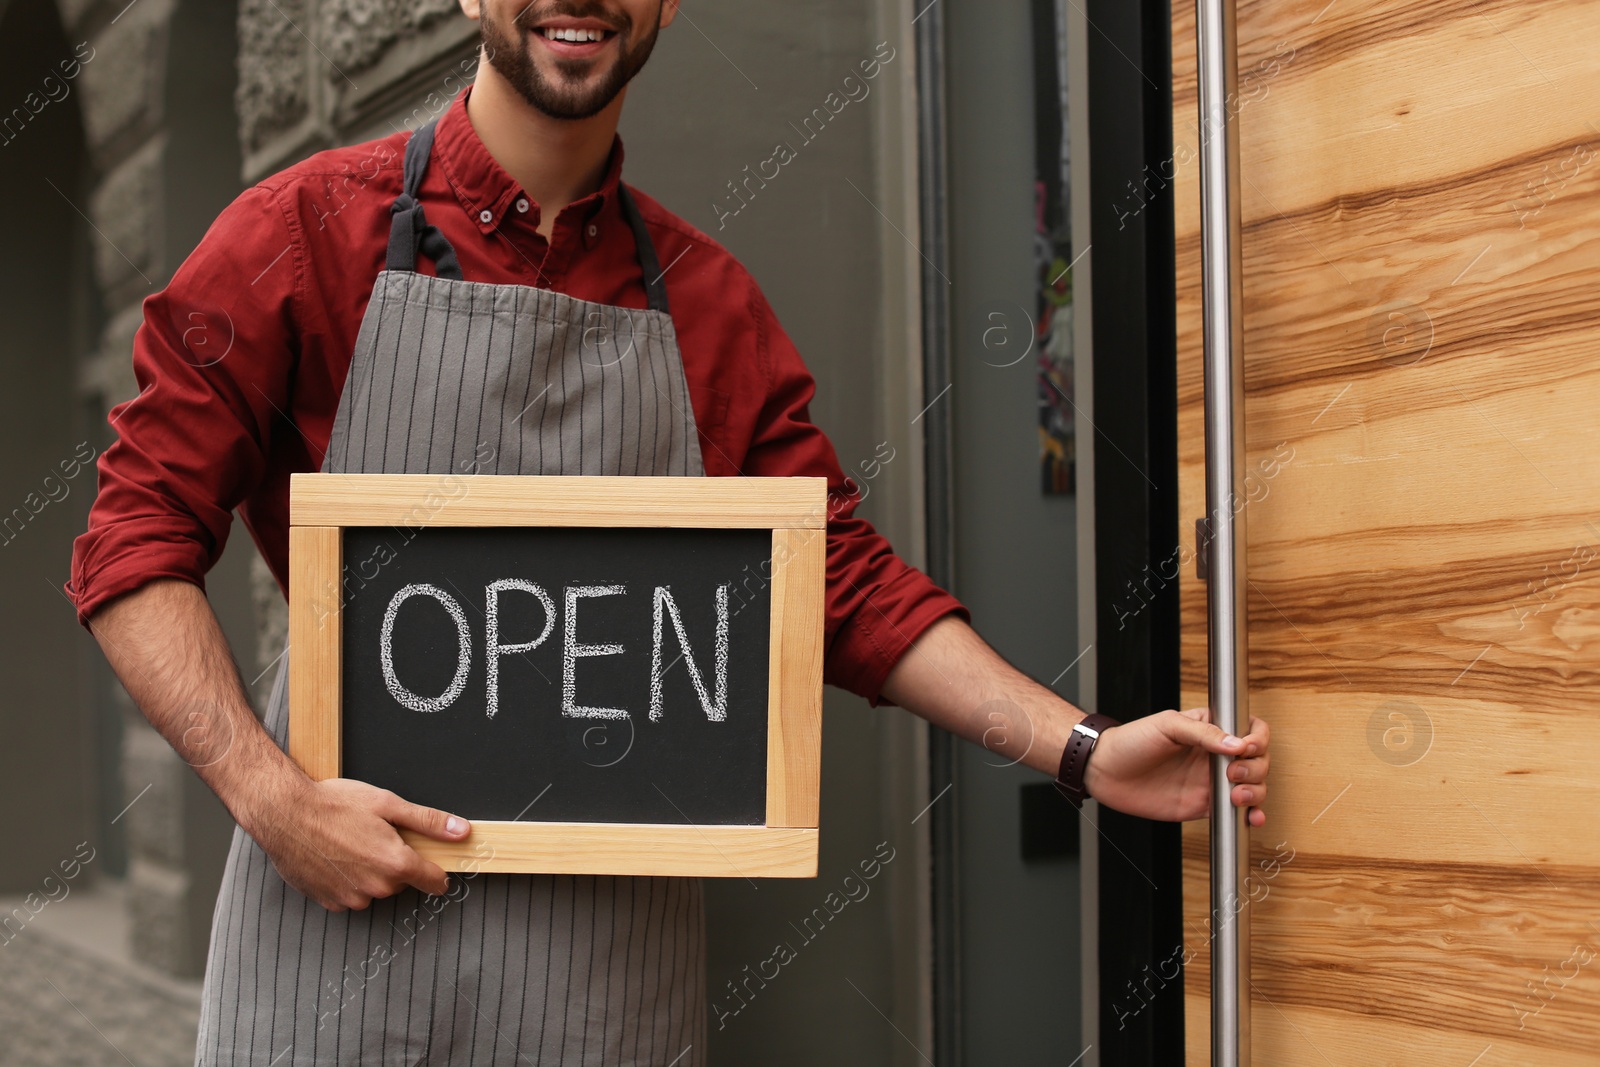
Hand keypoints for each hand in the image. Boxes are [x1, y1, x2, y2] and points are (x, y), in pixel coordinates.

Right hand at [240, 774, 471, 910]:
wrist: (284, 813)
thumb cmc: (334, 804)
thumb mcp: (388, 804)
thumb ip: (428, 822)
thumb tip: (461, 831)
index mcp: (395, 864)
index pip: (434, 882)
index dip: (436, 871)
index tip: (433, 863)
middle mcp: (375, 888)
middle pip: (401, 882)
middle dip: (396, 862)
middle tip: (376, 835)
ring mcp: (350, 898)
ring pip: (375, 888)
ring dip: (370, 871)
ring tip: (350, 843)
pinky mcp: (328, 902)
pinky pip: (350, 894)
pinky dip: (347, 879)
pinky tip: (335, 856)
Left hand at [1082, 707, 1269, 825]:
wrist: (1105, 771)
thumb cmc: (1131, 741)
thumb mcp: (1167, 725)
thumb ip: (1203, 733)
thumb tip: (1236, 745)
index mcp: (1209, 729)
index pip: (1249, 728)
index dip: (1257, 738)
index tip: (1246, 747)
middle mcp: (1215, 755)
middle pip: (1258, 760)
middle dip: (1255, 768)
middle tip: (1232, 773)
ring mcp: (1211, 781)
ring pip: (1253, 787)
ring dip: (1256, 792)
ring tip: (1236, 796)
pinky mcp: (1204, 805)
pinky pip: (1235, 812)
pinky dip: (1250, 816)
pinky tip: (1251, 818)